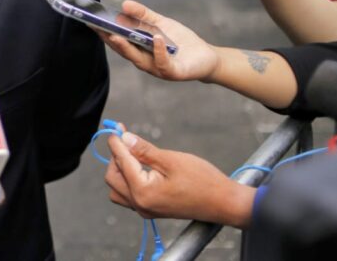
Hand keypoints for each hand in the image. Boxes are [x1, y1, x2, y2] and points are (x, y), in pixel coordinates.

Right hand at [90, 0, 219, 82]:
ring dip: (127, 48)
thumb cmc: (180, 41)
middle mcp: (145, 62)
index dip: (104, 33)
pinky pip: (163, 63)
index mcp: (139, 50)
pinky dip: (158, 51)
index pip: (118, 42)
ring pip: (139, 60)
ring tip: (118, 35)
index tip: (91, 21)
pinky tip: (156, 38)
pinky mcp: (174, 73)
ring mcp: (158, 69)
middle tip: (97, 28)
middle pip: (124, 52)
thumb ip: (143, 16)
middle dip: (110, 40)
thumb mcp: (161, 24)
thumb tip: (124, 4)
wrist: (205, 56)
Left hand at [105, 130, 253, 226]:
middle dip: (116, 156)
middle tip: (125, 137)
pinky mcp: (152, 210)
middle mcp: (140, 205)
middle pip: (112, 177)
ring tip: (133, 152)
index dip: (116, 142)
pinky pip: (129, 195)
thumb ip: (144, 150)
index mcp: (143, 192)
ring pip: (118, 188)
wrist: (224, 203)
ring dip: (120, 169)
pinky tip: (141, 165)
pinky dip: (129, 179)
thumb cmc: (203, 180)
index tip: (115, 127)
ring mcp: (146, 210)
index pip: (121, 162)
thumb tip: (124, 138)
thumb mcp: (172, 160)